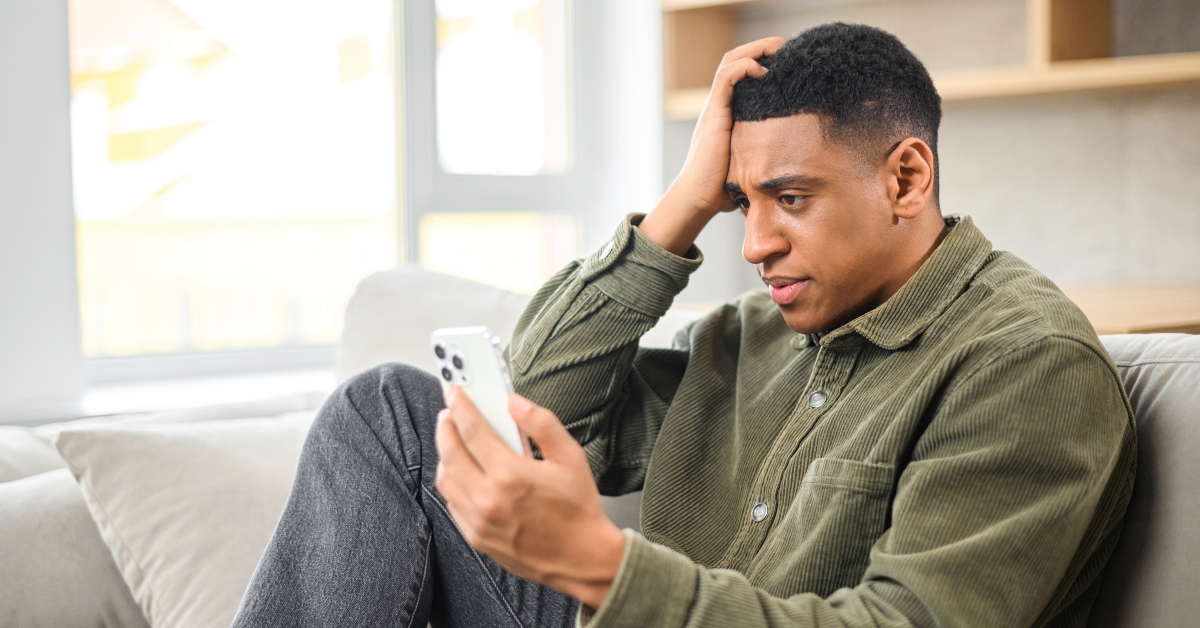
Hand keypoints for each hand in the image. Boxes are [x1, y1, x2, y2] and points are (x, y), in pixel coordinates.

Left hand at [435, 387, 625, 608]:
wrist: (583, 559)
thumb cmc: (579, 508)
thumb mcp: (570, 457)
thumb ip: (541, 423)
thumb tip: (514, 402)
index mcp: (511, 475)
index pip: (472, 431)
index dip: (460, 406)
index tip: (454, 391)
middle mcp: (489, 499)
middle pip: (450, 453)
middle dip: (445, 427)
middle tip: (449, 414)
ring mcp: (479, 521)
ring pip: (445, 480)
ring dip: (445, 455)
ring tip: (454, 442)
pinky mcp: (476, 538)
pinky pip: (452, 504)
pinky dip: (452, 483)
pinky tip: (463, 473)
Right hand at [639, 37, 785, 255]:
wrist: (698, 199)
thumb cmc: (722, 189)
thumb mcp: (749, 164)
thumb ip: (763, 155)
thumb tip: (790, 164)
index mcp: (726, 114)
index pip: (740, 73)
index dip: (762, 60)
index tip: (787, 60)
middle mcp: (718, 106)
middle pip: (735, 60)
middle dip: (761, 47)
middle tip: (787, 46)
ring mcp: (714, 108)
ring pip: (730, 62)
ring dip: (756, 50)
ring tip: (779, 48)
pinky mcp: (714, 113)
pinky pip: (726, 77)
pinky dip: (745, 67)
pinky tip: (763, 72)